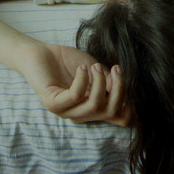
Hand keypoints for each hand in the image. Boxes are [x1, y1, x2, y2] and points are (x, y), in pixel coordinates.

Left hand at [17, 43, 131, 126]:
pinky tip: (81, 68)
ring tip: (95, 66)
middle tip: (117, 69)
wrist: (40, 53)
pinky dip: (82, 80)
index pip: (121, 119)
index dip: (132, 106)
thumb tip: (128, 88)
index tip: (133, 84)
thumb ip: (110, 81)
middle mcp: (81, 114)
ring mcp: (66, 112)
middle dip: (119, 89)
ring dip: (100, 82)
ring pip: (95, 106)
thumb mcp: (96, 71)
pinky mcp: (53, 104)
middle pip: (111, 112)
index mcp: (94, 109)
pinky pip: (75, 96)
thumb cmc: (69, 62)